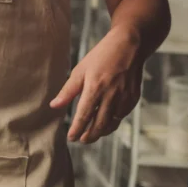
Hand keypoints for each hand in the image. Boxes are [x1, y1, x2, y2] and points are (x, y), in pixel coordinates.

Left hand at [49, 25, 143, 143]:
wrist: (129, 46)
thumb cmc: (101, 56)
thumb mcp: (80, 70)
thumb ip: (68, 90)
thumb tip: (54, 105)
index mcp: (95, 88)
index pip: (84, 115)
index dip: (77, 129)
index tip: (71, 138)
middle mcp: (111, 96)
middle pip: (99, 124)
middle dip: (90, 135)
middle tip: (81, 140)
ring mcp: (124, 98)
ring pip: (112, 122)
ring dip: (101, 131)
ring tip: (92, 135)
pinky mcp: (133, 98)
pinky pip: (122, 115)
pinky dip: (113, 122)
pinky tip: (106, 122)